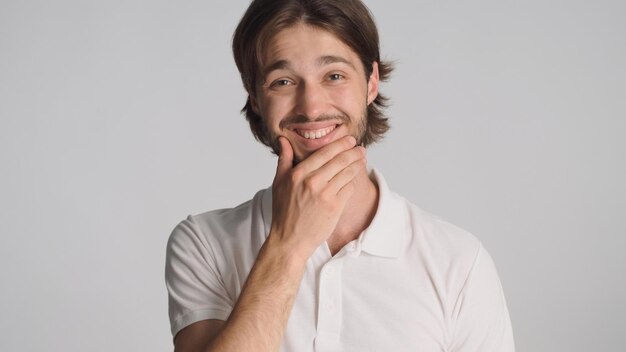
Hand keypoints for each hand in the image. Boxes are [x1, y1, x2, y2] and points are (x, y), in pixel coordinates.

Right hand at [269, 135, 365, 259]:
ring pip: (347, 173)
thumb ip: (283, 159)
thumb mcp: (278, 183)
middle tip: (360, 149)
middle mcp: (312, 182)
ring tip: (362, 160)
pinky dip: (353, 181)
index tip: (349, 140)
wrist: (290, 240)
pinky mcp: (335, 207)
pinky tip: (355, 178)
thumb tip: (283, 140)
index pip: (325, 152)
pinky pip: (349, 188)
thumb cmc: (283, 212)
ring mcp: (324, 195)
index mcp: (298, 174)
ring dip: (357, 164)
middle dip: (354, 152)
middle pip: (340, 160)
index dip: (341, 144)